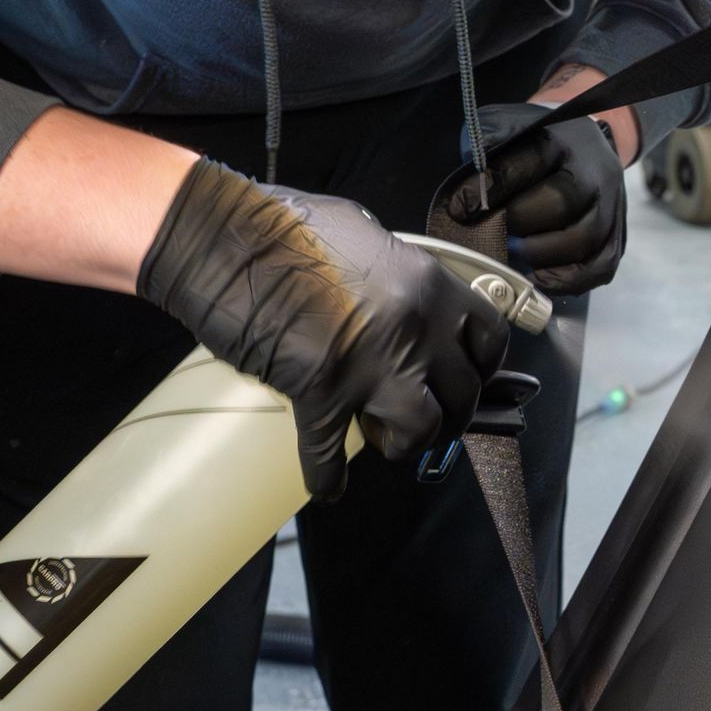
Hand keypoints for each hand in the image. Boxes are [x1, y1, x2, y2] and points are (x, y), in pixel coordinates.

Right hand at [138, 159, 508, 499]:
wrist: (221, 237)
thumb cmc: (284, 223)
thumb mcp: (362, 232)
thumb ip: (394, 268)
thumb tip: (401, 289)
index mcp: (428, 284)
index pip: (489, 338)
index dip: (481, 368)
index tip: (466, 380)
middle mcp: (414, 326)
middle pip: (462, 393)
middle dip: (449, 414)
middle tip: (427, 420)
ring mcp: (371, 362)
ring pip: (420, 428)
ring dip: (405, 442)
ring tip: (384, 439)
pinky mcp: (320, 390)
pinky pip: (332, 452)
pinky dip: (328, 476)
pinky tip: (327, 487)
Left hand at [448, 103, 627, 295]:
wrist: (590, 152)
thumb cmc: (540, 145)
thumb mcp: (513, 127)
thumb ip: (488, 141)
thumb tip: (469, 167)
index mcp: (564, 140)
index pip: (525, 163)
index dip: (488, 189)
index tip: (458, 208)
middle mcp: (594, 172)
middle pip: (559, 202)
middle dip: (517, 222)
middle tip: (489, 234)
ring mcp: (612, 208)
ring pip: (581, 238)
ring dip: (538, 253)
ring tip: (511, 255)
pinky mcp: (617, 239)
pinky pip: (598, 268)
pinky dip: (565, 280)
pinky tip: (537, 278)